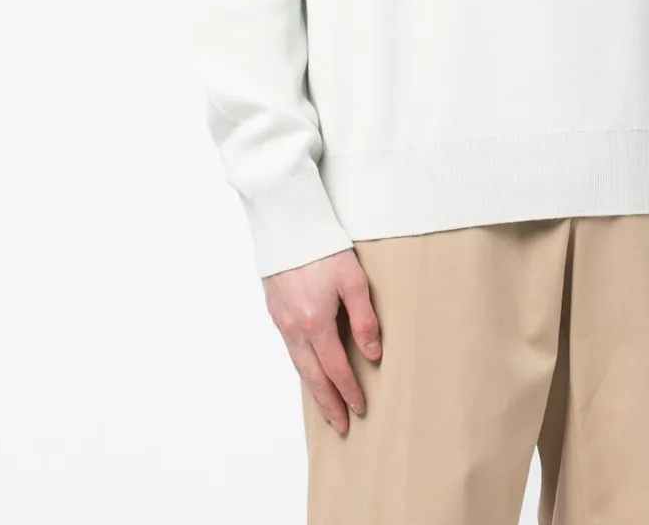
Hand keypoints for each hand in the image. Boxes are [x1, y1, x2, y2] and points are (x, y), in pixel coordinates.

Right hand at [262, 248, 382, 434]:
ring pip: (299, 365)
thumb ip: (364, 319)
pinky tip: (308, 370)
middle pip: (313, 376)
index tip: (359, 408)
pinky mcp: (275, 310)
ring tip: (325, 406)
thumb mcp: (352, 279)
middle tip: (340, 425)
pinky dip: (301, 367)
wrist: (286, 223)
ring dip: (313, 388)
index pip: (336, 369)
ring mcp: (281, 320)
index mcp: (315, 323)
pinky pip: (290, 349)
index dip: (349, 391)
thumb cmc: (323, 247)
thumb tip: (373, 355)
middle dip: (328, 403)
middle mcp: (294, 328)